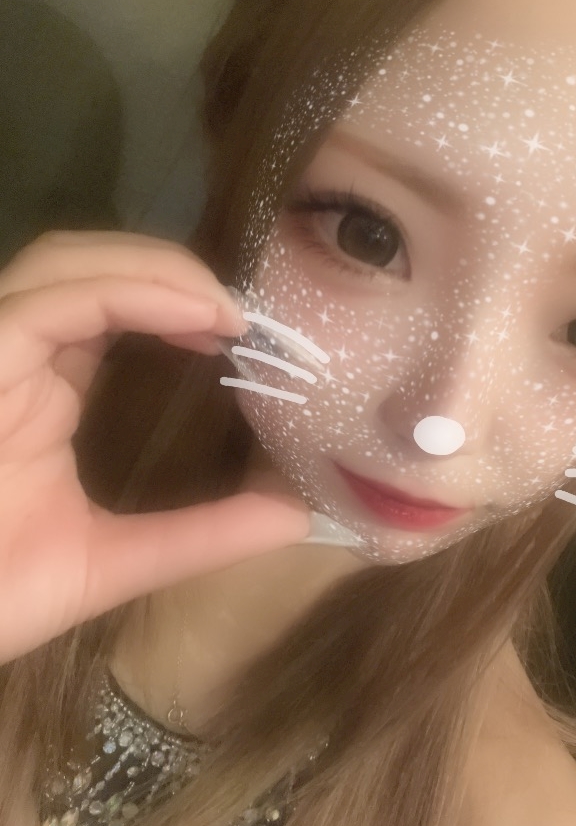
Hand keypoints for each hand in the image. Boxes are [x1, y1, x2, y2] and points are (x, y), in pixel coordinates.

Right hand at [0, 231, 309, 662]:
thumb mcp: (118, 560)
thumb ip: (204, 534)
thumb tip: (297, 515)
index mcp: (39, 391)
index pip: (103, 310)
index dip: (172, 302)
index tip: (240, 333)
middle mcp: (13, 359)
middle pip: (83, 266)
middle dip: (167, 270)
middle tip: (242, 313)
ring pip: (65, 264)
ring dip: (155, 270)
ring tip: (227, 310)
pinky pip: (51, 303)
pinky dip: (128, 294)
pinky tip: (198, 316)